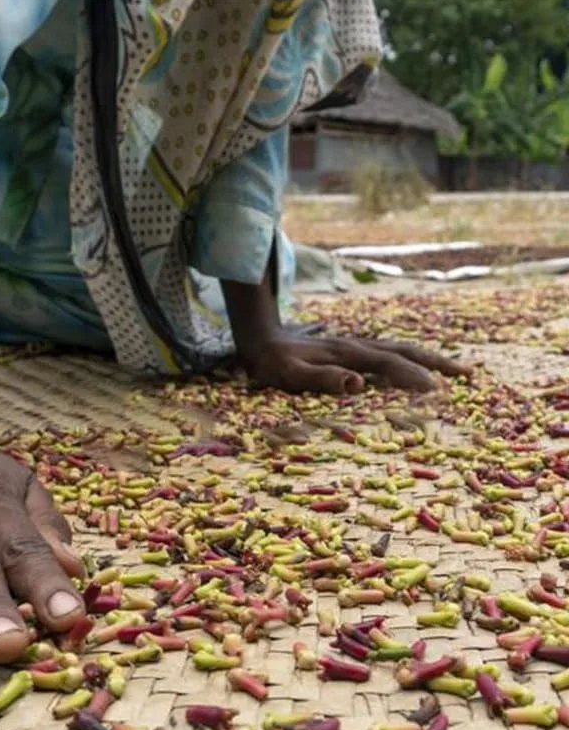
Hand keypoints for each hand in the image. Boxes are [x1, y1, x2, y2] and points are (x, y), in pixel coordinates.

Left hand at [242, 331, 471, 393]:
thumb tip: (358, 384)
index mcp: (348, 353)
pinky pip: (389, 353)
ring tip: (456, 369)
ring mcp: (356, 346)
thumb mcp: (291, 374)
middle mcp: (357, 346)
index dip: (413, 376)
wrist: (260, 339)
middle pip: (404, 351)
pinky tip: (417, 367)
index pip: (389, 364)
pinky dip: (410, 358)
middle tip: (468, 375)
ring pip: (400, 349)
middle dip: (436, 362)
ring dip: (428, 358)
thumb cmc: (273, 363)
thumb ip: (322, 379)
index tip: (438, 391)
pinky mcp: (352, 350)